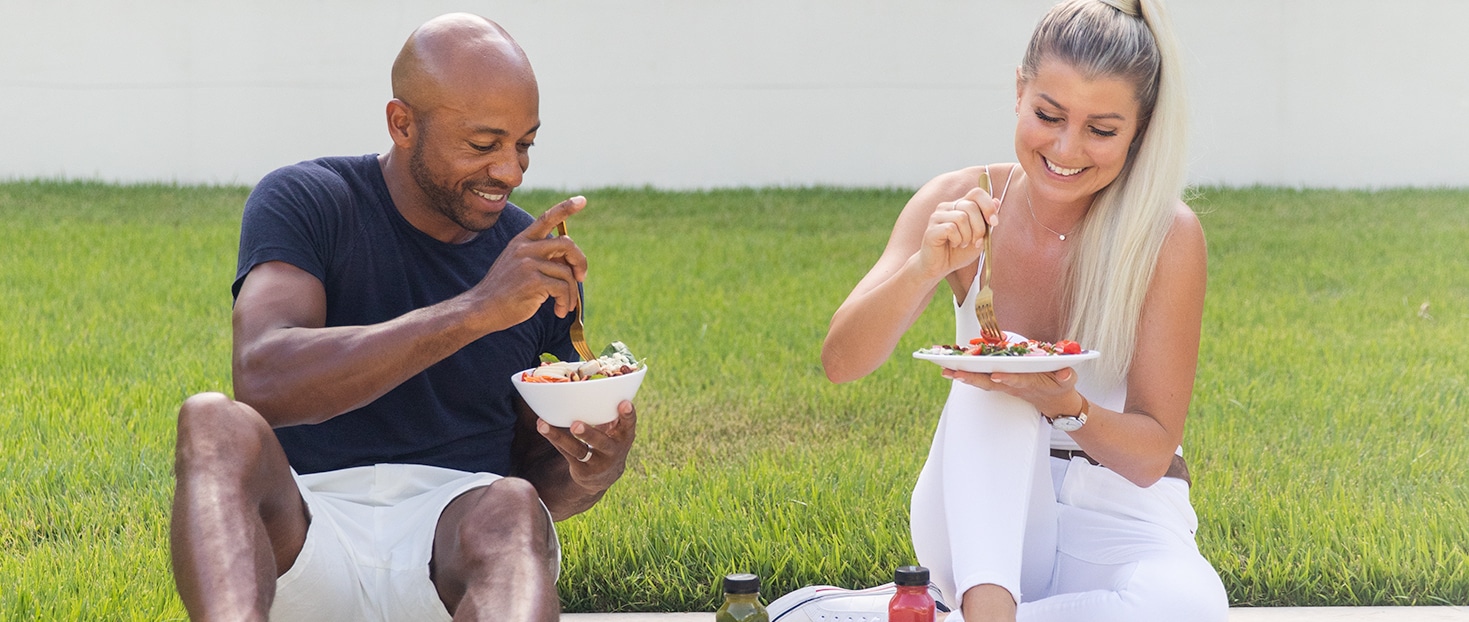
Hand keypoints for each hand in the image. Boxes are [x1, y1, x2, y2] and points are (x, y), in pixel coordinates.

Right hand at [466, 196, 589, 332]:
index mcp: (522, 241)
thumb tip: (569, 262)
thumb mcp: (518, 265)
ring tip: (564, 305)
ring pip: (566, 272)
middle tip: (581, 277)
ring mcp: (528, 263)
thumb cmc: (504, 291)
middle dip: (580, 261)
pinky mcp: (533, 281)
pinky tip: (559, 310)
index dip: (566, 208)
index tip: (582, 200)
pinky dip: (565, 301)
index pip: (546, 218)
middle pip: (566, 244)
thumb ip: (540, 257)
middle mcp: (525, 248)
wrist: (482, 308)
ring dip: (571, 293)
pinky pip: (562, 288)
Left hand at [535, 400, 636, 491]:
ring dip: (562, 438)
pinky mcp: (582, 470)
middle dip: (590, 434)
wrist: (603, 477)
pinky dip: (554, 439)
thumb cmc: (608, 438)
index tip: (624, 402)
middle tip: (576, 424)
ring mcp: (597, 462)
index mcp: (624, 435)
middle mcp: (613, 450)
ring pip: (578, 450)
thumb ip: (608, 408)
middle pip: (602, 442)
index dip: (628, 414)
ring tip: (545, 426)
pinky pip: (566, 453)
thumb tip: (591, 373)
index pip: (629, 424)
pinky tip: (543, 426)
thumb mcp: (615, 427)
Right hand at [915, 187, 998, 279]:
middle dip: (979, 227)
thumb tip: (997, 201)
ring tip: (962, 244)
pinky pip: (951, 228)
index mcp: (960, 206)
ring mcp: (938, 216)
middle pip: (971, 206)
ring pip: (961, 217)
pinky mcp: (932, 228)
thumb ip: (987, 221)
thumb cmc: (958, 252)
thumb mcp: (979, 237)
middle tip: (976, 242)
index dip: (988, 206)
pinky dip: (957, 240)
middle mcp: (948, 207)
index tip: (994, 222)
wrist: (940, 267)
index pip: (977, 193)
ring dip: (967, 236)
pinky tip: (953, 244)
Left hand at [941, 366, 1082, 417]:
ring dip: (964, 376)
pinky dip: (967, 375)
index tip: (996, 376)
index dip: (1007, 379)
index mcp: (1030, 383)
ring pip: (982, 382)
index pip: (1017, 381)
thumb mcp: (1068, 380)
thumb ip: (1066, 376)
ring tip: (945, 370)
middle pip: (990, 382)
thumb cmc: (1061, 386)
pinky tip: (952, 369)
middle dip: (972, 378)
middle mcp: (1013, 385)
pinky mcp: (1000, 384)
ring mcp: (1006, 386)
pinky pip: (981, 379)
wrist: (1055, 402)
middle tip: (954, 372)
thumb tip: (1065, 372)